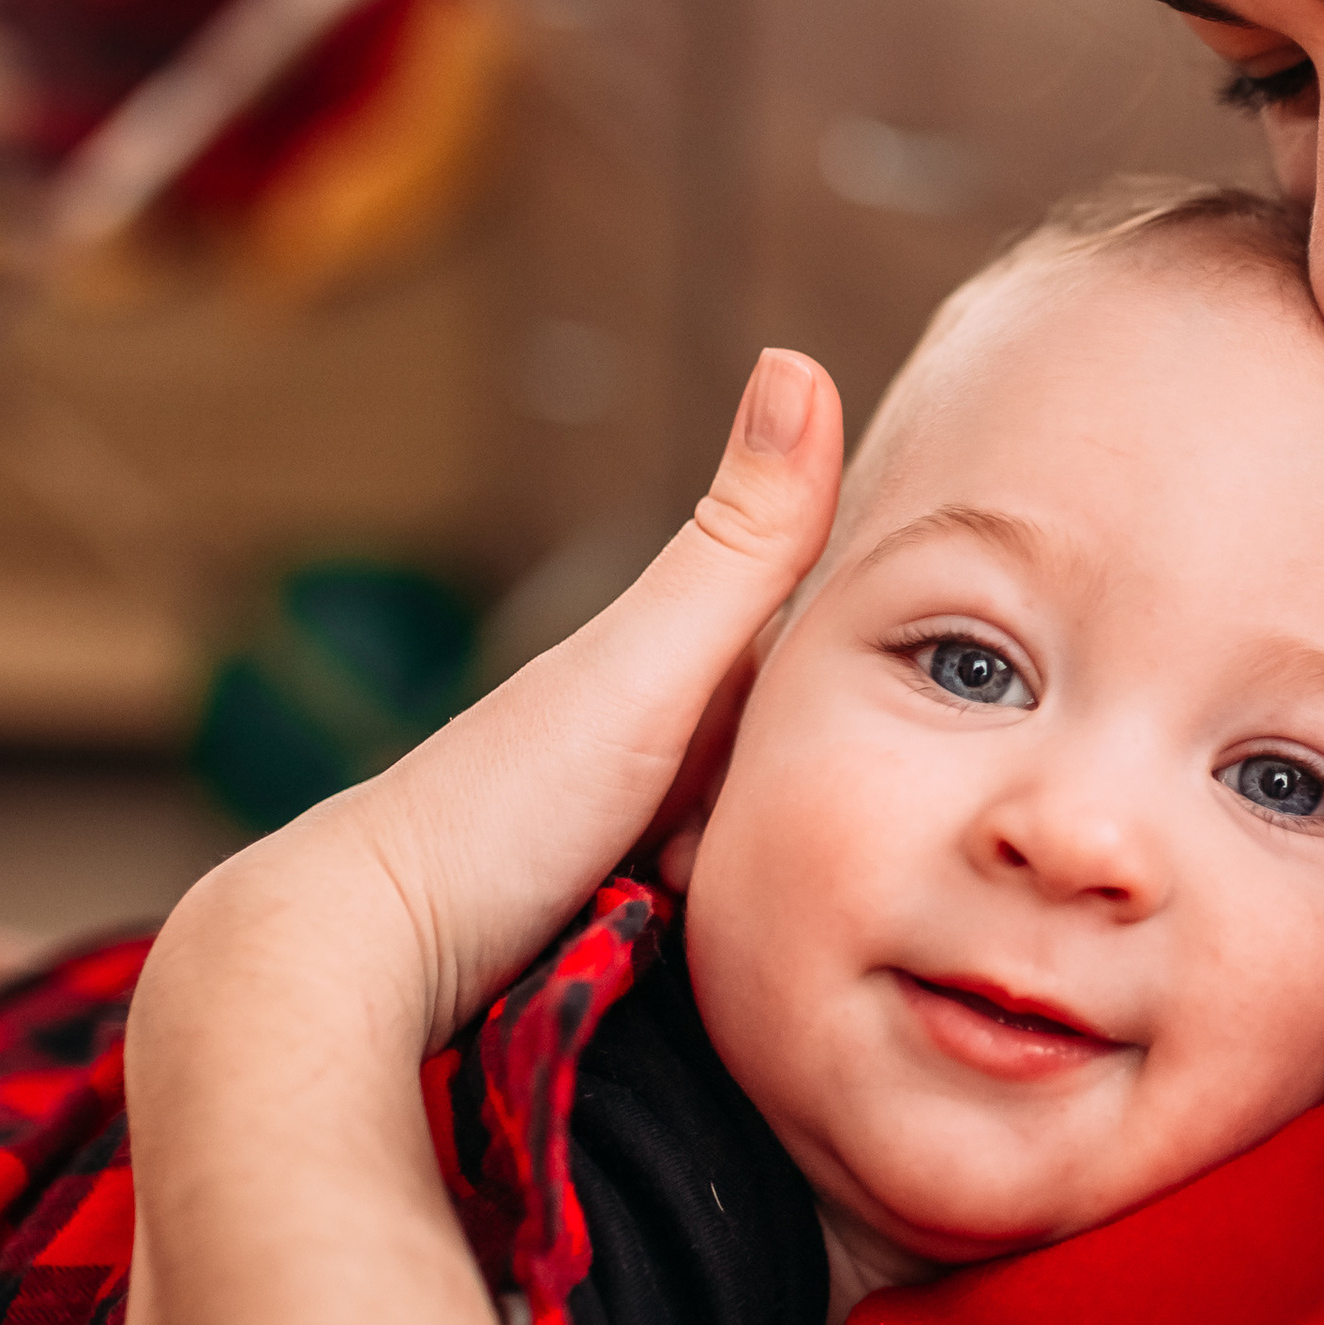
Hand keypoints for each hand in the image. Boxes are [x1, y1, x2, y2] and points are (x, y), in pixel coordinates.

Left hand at [138, 348, 842, 1058]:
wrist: (371, 958)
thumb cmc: (500, 804)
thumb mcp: (645, 666)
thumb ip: (739, 545)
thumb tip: (798, 357)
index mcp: (689, 662)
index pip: (844, 651)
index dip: (911, 686)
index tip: (952, 733)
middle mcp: (675, 746)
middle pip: (818, 760)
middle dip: (851, 804)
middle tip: (867, 861)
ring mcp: (655, 845)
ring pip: (786, 850)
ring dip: (804, 881)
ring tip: (811, 925)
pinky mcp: (645, 941)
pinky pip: (743, 932)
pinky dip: (761, 939)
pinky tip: (771, 967)